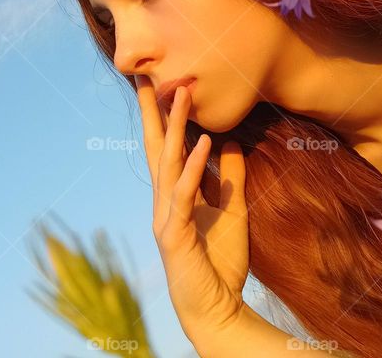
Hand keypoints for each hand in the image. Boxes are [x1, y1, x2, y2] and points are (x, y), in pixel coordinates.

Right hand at [134, 76, 250, 342]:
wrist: (216, 307)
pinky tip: (202, 143)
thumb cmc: (219, 261)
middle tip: (149, 76)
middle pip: (158, 148)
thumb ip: (231, 178)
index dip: (163, 118)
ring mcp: (166, 217)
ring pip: (169, 163)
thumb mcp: (232, 209)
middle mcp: (164, 201)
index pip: (166, 149)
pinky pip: (185, 193)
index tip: (160, 85)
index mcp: (175, 195)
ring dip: (176, 128)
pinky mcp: (175, 234)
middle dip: (156, 112)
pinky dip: (194, 167)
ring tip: (181, 95)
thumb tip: (230, 143)